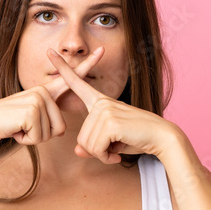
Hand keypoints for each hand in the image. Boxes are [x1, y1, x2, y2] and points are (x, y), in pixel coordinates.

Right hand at [0, 47, 105, 146]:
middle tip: (22, 126)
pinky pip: (39, 138)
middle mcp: (43, 91)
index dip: (87, 65)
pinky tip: (15, 129)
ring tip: (18, 126)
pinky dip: (26, 140)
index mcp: (45, 92)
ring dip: (32, 137)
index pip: (70, 79)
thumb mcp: (31, 120)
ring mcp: (38, 99)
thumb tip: (61, 130)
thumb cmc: (7, 124)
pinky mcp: (32, 110)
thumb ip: (47, 120)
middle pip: (59, 128)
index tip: (101, 51)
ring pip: (50, 134)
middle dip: (41, 135)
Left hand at [46, 48, 174, 163]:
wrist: (161, 137)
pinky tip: (118, 154)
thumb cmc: (137, 138)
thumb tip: (77, 151)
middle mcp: (101, 102)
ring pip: (87, 145)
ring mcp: (105, 110)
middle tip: (113, 150)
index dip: (63, 69)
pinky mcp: (110, 122)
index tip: (49, 52)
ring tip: (117, 150)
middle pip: (81, 138)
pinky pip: (96, 149)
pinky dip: (106, 157)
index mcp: (100, 101)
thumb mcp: (110, 142)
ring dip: (102, 155)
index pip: (77, 83)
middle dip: (96, 151)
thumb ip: (92, 145)